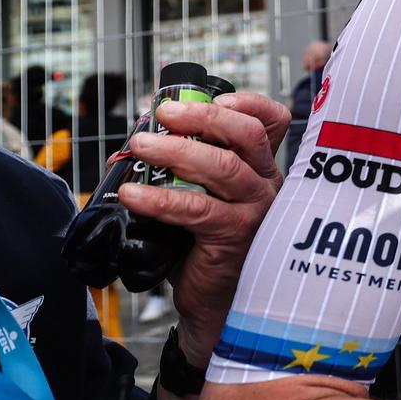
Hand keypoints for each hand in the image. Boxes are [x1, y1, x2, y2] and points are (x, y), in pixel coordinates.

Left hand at [118, 91, 288, 366]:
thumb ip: (179, 174)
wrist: (216, 306)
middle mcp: (266, 185)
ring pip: (223, 166)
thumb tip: (129, 152)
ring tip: (139, 147)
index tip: (213, 93)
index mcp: (261, 170)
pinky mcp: (234, 237)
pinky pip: (197, 209)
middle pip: (247, 135)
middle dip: (203, 116)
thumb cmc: (207, 251)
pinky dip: (160, 198)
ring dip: (176, 151)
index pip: (271, 123)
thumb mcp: (201, 202)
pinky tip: (132, 194)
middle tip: (163, 113)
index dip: (246, 102)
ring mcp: (255, 211)